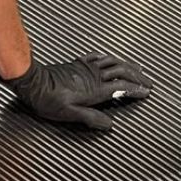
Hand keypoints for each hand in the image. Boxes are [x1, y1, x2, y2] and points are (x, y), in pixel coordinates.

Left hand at [0, 52, 151, 129]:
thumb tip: (109, 124)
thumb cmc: (48, 99)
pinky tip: (111, 57)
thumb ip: (91, 118)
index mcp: (95, 90)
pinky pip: (98, 56)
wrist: (33, 81)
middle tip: (147, 81)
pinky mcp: (78, 63)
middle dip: (137, 76)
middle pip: (122, 72)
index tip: (146, 92)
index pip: (122, 88)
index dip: (136, 90)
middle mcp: (95, 76)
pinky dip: (109, 57)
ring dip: (127, 65)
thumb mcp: (70, 114)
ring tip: (137, 68)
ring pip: (113, 62)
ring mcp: (87, 67)